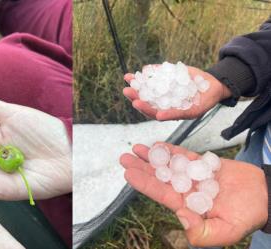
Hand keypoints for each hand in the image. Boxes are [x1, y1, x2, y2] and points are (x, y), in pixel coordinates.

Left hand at [120, 142, 267, 246]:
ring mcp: (194, 176)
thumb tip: (180, 216)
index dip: (145, 184)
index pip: (162, 194)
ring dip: (152, 157)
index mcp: (188, 206)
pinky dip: (171, 150)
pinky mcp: (203, 164)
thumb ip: (202, 232)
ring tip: (135, 148)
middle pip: (160, 177)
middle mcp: (187, 190)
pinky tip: (157, 145)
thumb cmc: (247, 216)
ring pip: (169, 165)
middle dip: (142, 168)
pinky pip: (184, 155)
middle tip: (124, 157)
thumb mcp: (226, 232)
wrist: (265, 197)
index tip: (128, 174)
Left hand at [123, 65, 231, 119]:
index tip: (135, 103)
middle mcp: (161, 100)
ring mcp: (163, 87)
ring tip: (127, 77)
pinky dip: (150, 71)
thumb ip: (175, 114)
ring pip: (147, 85)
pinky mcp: (167, 76)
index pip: (150, 111)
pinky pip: (156, 74)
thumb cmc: (204, 102)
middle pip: (144, 98)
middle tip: (127, 90)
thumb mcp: (192, 111)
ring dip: (136, 81)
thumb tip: (159, 116)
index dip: (142, 107)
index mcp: (165, 111)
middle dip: (135, 94)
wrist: (214, 86)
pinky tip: (144, 69)